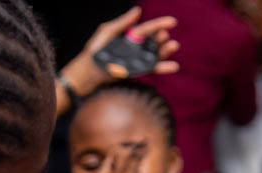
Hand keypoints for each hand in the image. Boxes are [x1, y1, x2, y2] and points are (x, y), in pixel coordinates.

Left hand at [59, 8, 179, 98]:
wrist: (88, 71)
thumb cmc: (95, 50)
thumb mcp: (108, 32)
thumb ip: (123, 23)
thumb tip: (138, 11)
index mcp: (130, 35)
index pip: (148, 28)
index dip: (160, 24)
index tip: (172, 21)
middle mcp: (136, 48)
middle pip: (153, 42)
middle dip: (162, 39)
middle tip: (166, 37)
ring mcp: (137, 60)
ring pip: (155, 55)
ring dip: (165, 52)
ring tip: (173, 47)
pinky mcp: (136, 72)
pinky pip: (151, 69)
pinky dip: (162, 68)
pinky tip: (173, 66)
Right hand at [84, 146, 142, 172]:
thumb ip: (104, 171)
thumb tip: (113, 157)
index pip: (120, 154)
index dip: (118, 150)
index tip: (115, 152)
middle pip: (131, 156)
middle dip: (128, 151)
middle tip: (125, 152)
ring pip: (136, 165)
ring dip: (132, 161)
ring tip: (126, 163)